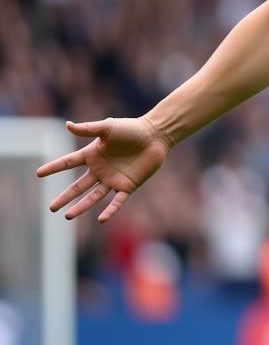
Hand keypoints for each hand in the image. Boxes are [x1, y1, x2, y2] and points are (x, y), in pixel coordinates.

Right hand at [36, 118, 170, 221]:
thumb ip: (88, 129)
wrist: (155, 136)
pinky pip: (117, 201)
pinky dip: (110, 210)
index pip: (68, 163)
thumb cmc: (131, 129)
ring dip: (81, 206)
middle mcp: (100, 170)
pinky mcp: (128, 186)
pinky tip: (101, 219)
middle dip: (65, 197)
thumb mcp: (108, 127)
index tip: (38, 174)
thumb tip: (67, 125)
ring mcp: (113, 179)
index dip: (54, 167)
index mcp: (92, 155)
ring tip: (67, 216)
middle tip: (51, 208)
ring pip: (93, 196)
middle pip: (78, 186)